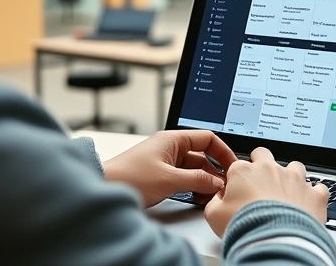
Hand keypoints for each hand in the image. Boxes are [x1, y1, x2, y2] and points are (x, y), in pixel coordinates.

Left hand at [102, 130, 237, 207]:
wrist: (103, 187)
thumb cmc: (128, 177)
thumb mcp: (169, 179)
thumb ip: (197, 179)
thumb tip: (217, 181)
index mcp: (172, 139)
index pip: (207, 138)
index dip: (222, 152)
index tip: (232, 166)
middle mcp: (170, 147)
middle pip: (202, 156)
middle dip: (214, 171)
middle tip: (224, 187)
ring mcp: (165, 161)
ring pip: (193, 169)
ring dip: (204, 181)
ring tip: (211, 195)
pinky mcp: (160, 175)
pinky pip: (184, 178)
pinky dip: (193, 187)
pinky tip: (198, 197)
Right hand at [204, 147, 328, 236]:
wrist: (275, 242)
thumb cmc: (245, 227)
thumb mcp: (214, 216)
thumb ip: (214, 202)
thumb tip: (218, 199)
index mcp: (244, 171)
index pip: (237, 165)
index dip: (236, 178)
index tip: (237, 190)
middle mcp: (270, 169)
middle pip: (264, 154)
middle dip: (262, 164)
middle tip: (260, 183)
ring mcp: (295, 179)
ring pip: (295, 166)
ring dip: (291, 177)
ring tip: (286, 194)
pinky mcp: (314, 194)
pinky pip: (318, 188)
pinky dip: (314, 195)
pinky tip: (308, 204)